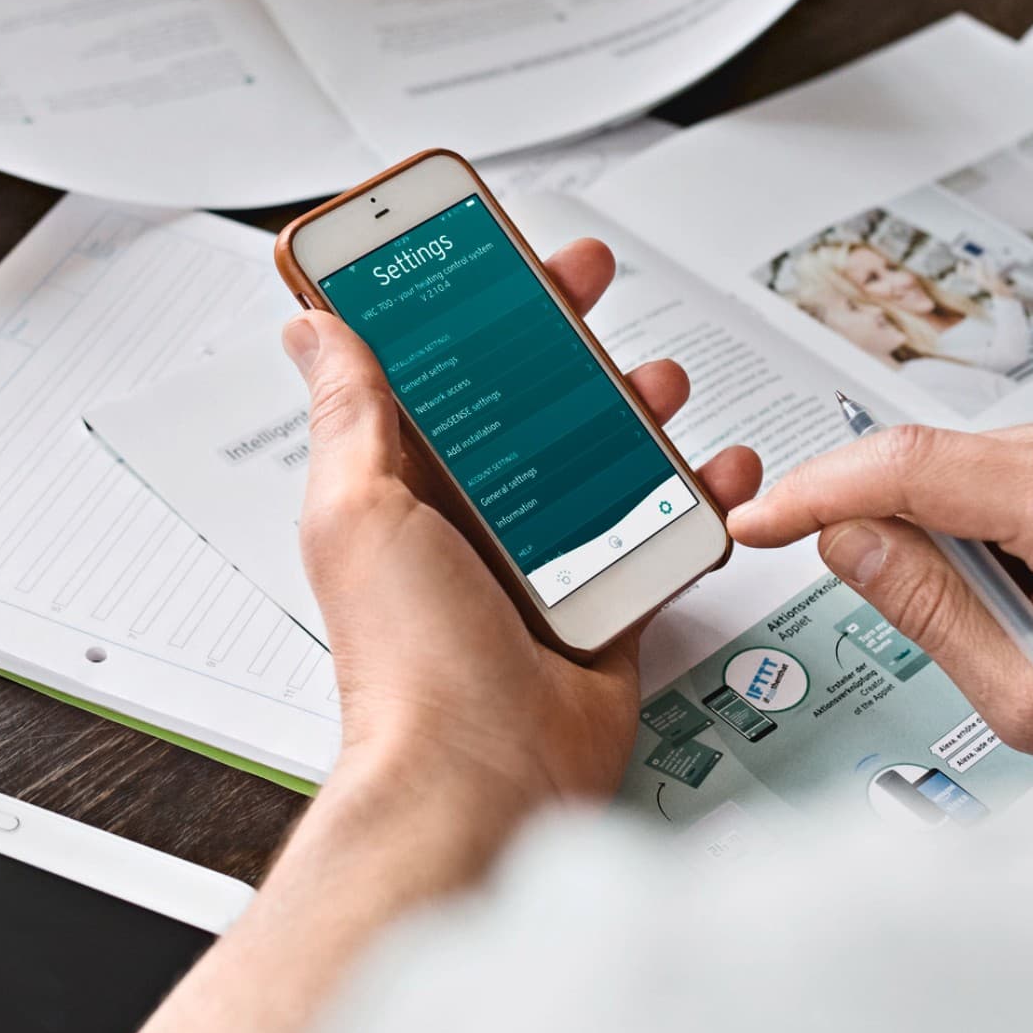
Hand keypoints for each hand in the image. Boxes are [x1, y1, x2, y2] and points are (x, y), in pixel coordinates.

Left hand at [285, 238, 761, 814]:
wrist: (483, 782)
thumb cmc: (408, 661)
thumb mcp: (360, 510)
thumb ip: (350, 413)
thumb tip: (313, 329)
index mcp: (402, 487)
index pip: (429, 371)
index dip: (457, 307)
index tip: (485, 251)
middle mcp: (467, 517)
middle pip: (521, 397)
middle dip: (557, 331)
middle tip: (585, 279)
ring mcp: (539, 559)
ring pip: (594, 454)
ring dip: (631, 404)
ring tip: (658, 377)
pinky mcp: (603, 603)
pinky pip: (655, 532)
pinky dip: (694, 495)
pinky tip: (718, 467)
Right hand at [727, 403, 1032, 765]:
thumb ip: (924, 609)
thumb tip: (846, 541)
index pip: (901, 466)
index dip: (810, 492)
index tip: (759, 517)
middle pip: (941, 462)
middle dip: (909, 531)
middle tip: (955, 621)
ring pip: (984, 464)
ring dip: (971, 531)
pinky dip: (1017, 521)